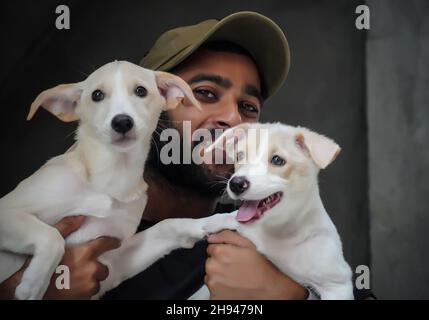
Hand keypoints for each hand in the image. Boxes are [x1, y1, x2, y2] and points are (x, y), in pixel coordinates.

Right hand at [0, 216, 120, 299]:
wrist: (29, 292)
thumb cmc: (39, 267)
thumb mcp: (51, 244)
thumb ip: (66, 228)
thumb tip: (80, 217)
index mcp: (85, 253)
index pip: (106, 244)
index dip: (112, 242)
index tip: (116, 242)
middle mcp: (91, 269)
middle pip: (103, 268)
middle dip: (96, 268)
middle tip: (85, 268)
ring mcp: (89, 285)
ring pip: (97, 282)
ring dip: (91, 281)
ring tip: (77, 279)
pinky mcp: (85, 298)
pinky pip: (90, 293)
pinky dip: (85, 291)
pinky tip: (74, 288)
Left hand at [205, 230, 307, 299]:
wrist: (269, 289)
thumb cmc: (260, 265)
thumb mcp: (247, 244)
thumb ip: (227, 236)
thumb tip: (211, 237)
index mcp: (219, 253)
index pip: (211, 247)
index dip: (222, 250)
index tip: (232, 255)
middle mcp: (212, 268)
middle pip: (209, 262)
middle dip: (219, 263)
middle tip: (235, 267)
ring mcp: (212, 285)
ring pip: (210, 276)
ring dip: (218, 276)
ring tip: (235, 278)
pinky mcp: (214, 298)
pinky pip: (213, 289)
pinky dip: (220, 288)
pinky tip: (233, 287)